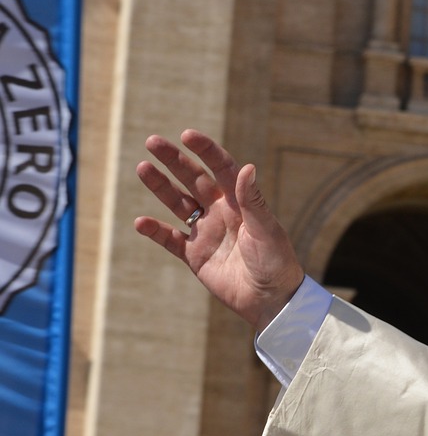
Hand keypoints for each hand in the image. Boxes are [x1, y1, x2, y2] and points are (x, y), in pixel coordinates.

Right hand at [135, 130, 304, 331]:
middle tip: (153, 141)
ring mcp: (206, 233)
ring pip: (178, 204)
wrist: (272, 301)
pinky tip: (141, 222)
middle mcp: (221, 213)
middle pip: (194, 180)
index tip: (188, 135)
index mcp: (241, 203)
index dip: (206, 151)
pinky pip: (170, 240)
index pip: (221, 169)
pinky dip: (155, 231)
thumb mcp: (267, 230)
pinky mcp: (195, 256)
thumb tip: (247, 167)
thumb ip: (253, 201)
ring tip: (143, 168)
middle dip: (174, 161)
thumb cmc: (277, 263)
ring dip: (161, 187)